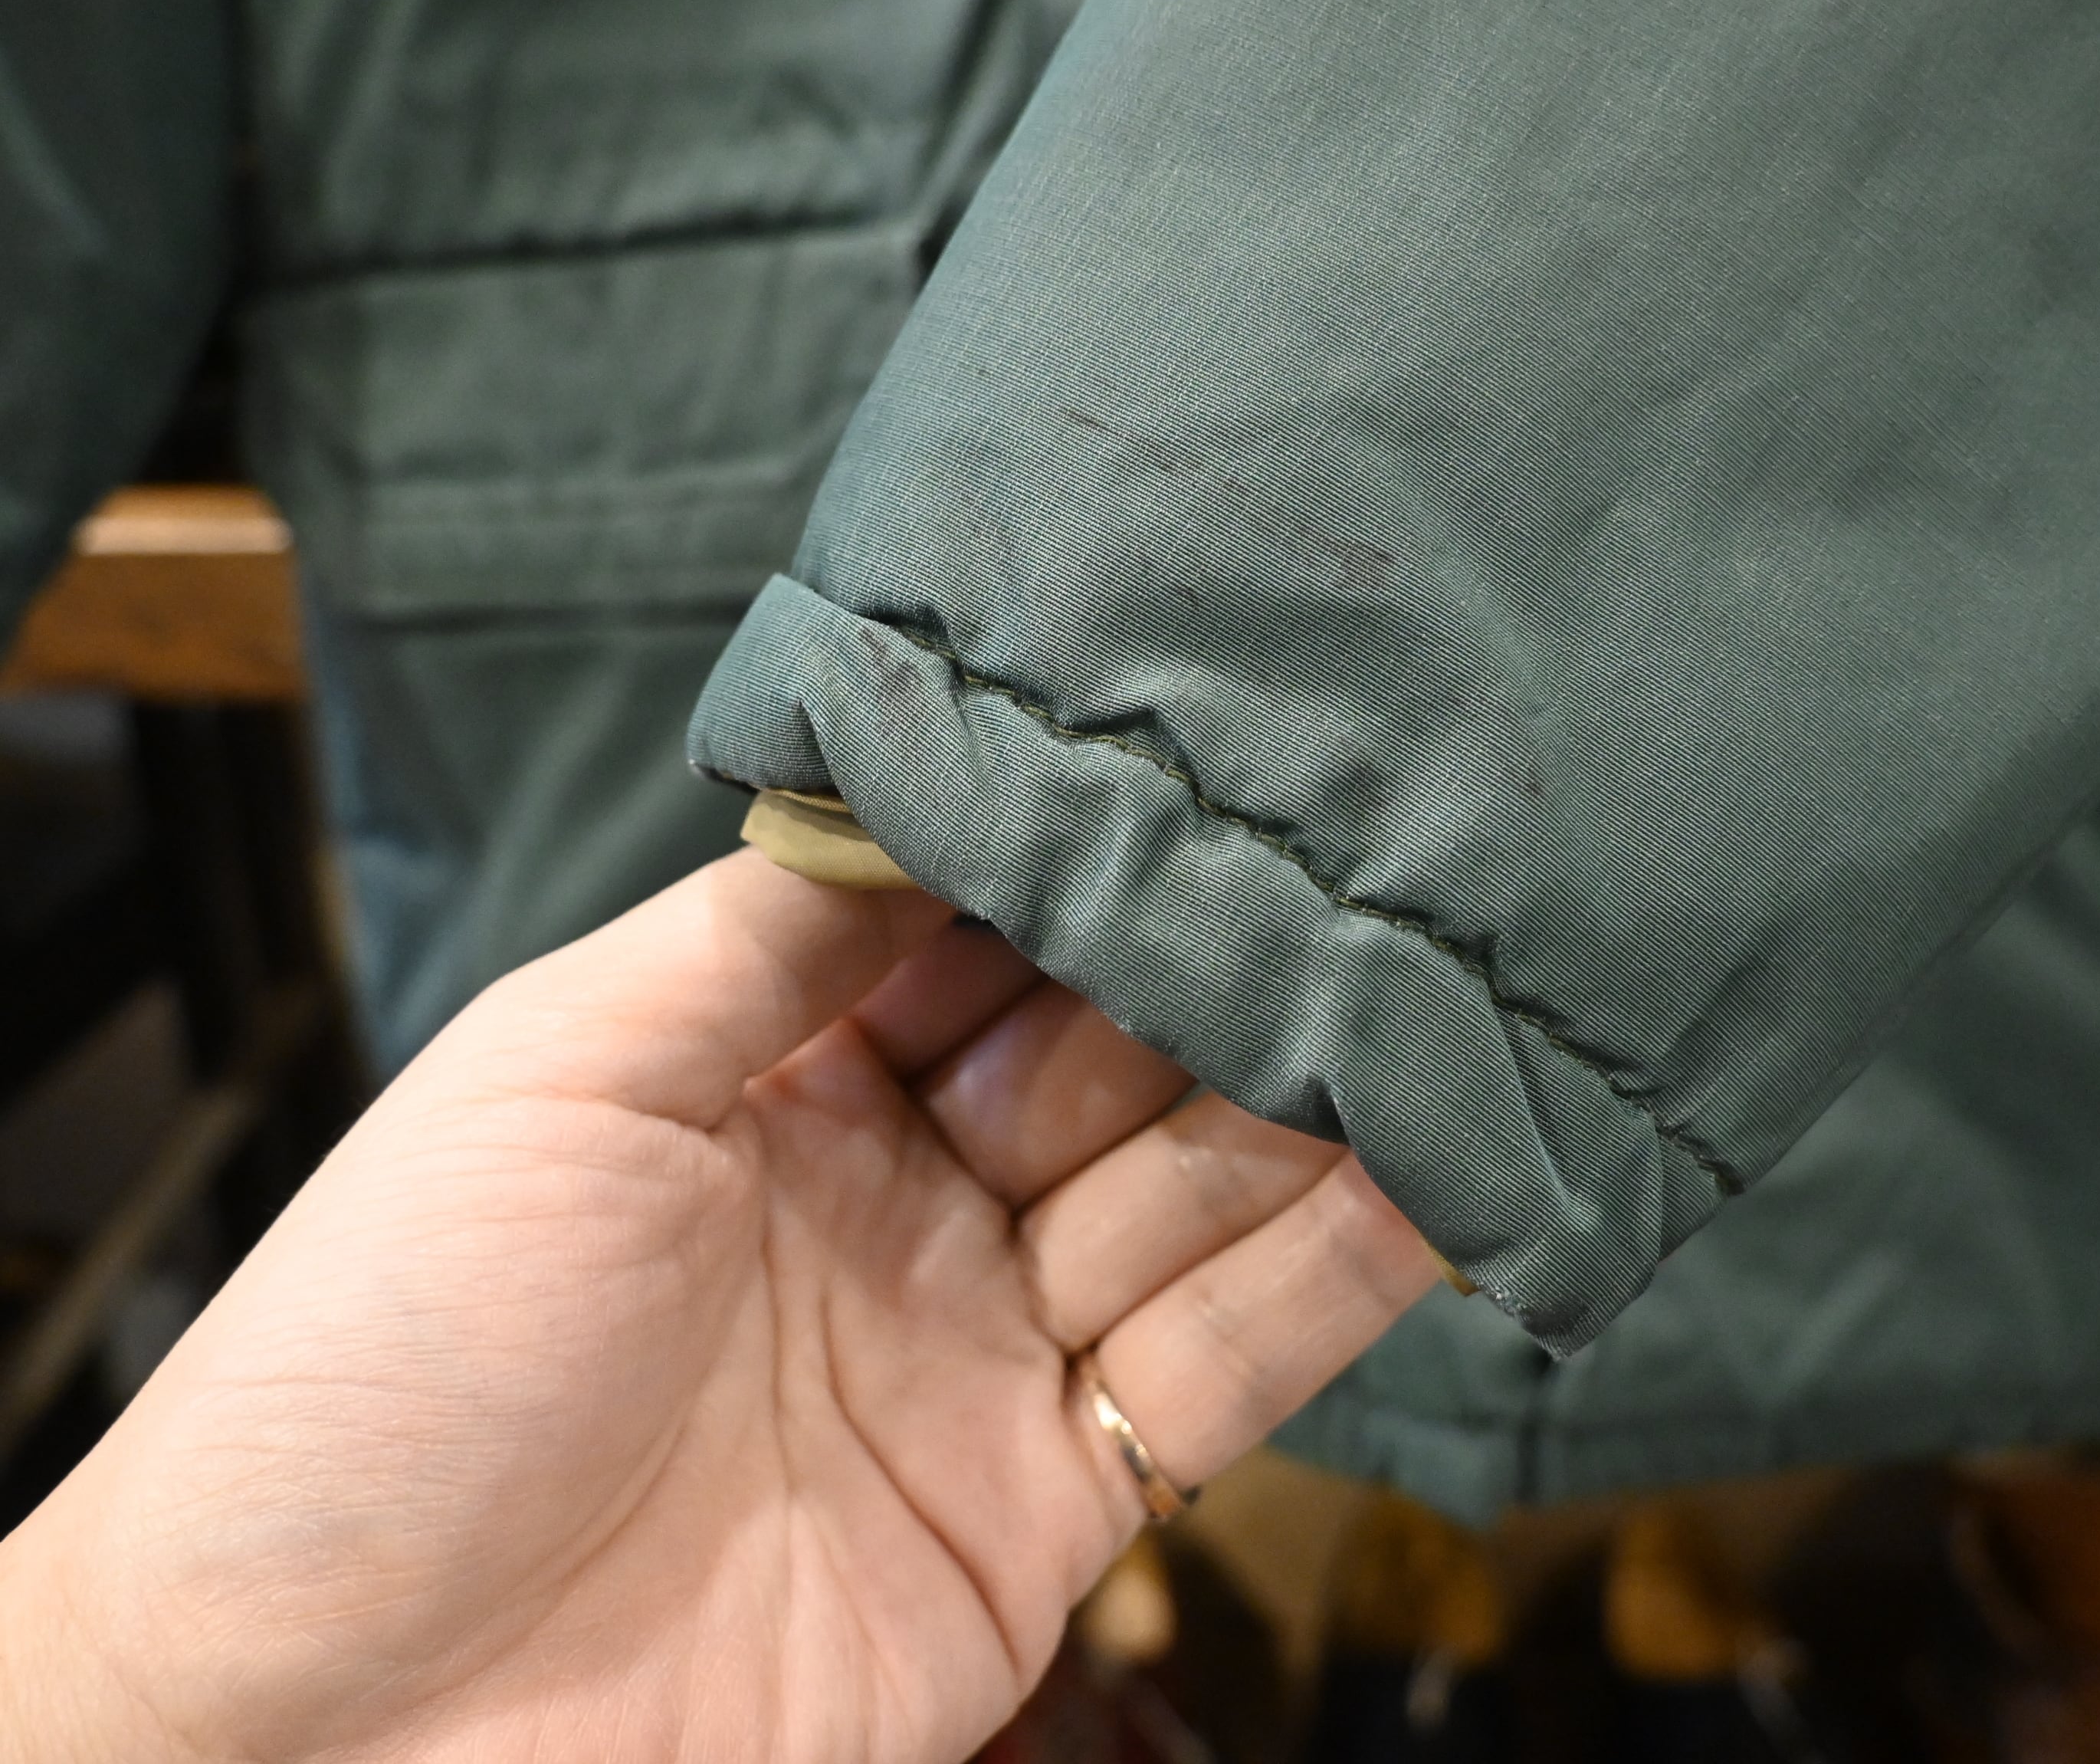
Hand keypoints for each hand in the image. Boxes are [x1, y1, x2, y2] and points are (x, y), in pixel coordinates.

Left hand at [0, 851, 1438, 1763]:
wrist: (325, 1737)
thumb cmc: (384, 1368)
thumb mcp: (560, 1074)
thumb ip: (766, 931)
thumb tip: (922, 779)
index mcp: (770, 1073)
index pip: (980, 930)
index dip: (1089, 858)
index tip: (1212, 766)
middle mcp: (892, 1196)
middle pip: (1106, 1053)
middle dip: (1223, 968)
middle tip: (1361, 868)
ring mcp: (973, 1350)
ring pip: (1192, 1193)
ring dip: (1312, 1102)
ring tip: (1440, 994)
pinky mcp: (1040, 1506)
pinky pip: (1221, 1368)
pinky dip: (1337, 1272)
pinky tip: (1435, 1171)